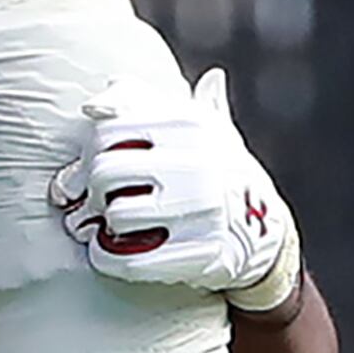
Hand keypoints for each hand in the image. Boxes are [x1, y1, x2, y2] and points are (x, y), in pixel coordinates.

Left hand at [48, 67, 303, 311]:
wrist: (264, 224)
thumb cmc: (213, 166)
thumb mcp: (193, 123)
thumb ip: (145, 101)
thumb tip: (102, 93)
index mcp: (189, 123)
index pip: (108, 131)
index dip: (89, 152)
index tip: (91, 166)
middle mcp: (197, 163)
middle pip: (105, 173)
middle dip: (93, 189)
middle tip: (98, 198)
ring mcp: (200, 210)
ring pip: (116, 215)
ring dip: (105, 223)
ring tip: (114, 222)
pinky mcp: (200, 252)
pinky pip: (130, 259)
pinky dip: (109, 257)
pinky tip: (111, 250)